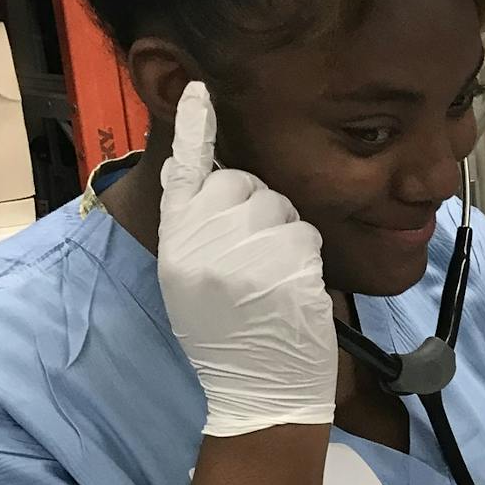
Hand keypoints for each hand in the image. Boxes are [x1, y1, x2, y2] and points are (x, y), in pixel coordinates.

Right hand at [159, 83, 337, 437]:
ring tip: (276, 281)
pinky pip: (306, 236)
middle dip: (261, 209)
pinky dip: (308, 260)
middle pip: (244, 184)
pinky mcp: (285, 269)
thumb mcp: (191, 284)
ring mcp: (244, 255)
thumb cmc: (231, 342)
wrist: (259, 393)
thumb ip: (200, 233)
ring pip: (281, 208)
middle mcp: (203, 244)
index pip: (184, 175)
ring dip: (289, 236)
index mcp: (176, 245)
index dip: (195, 131)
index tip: (201, 91)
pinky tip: (294, 293)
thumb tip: (224, 186)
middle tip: (259, 258)